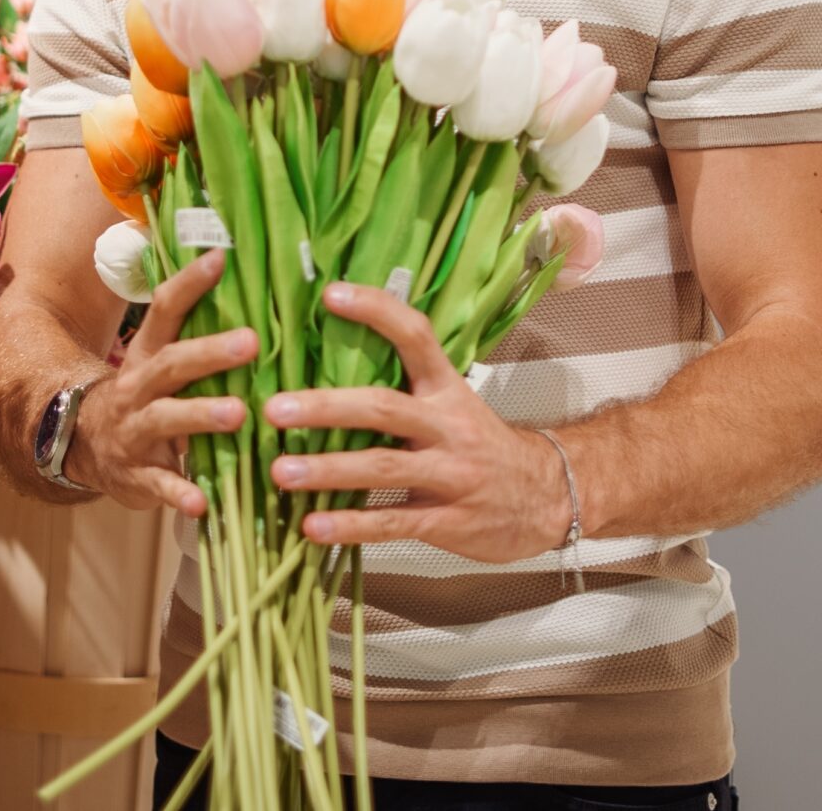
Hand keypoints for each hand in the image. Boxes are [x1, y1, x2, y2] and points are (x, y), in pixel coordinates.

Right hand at [66, 250, 256, 516]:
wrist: (84, 446)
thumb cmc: (144, 396)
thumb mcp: (159, 363)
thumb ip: (197, 336)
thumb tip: (252, 295)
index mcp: (148, 354)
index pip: (166, 309)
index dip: (190, 283)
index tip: (220, 257)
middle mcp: (137, 387)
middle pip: (172, 364)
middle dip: (210, 353)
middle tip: (250, 341)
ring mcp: (134, 431)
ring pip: (165, 419)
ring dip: (201, 416)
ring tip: (238, 415)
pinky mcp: (136, 475)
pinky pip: (158, 484)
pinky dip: (179, 494)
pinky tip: (202, 503)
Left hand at [261, 281, 571, 562]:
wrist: (546, 498)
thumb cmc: (482, 446)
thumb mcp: (454, 405)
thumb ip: (405, 390)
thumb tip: (329, 363)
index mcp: (447, 389)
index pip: (416, 337)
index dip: (376, 312)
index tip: (330, 295)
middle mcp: (449, 425)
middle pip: (384, 408)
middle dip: (326, 408)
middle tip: (275, 409)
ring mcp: (450, 475)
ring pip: (383, 468)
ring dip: (327, 470)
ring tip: (280, 473)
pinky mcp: (447, 521)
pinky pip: (393, 522)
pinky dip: (350, 526)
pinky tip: (310, 527)